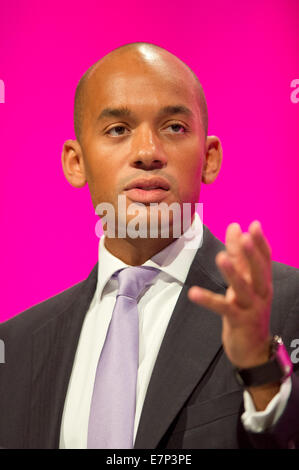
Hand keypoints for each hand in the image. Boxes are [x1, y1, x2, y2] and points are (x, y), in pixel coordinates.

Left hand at [188, 221, 272, 368]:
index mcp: (263, 283)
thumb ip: (239, 258)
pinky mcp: (238, 321)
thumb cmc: (247, 311)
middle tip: (244, 236)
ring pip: (242, 288)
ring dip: (232, 272)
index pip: (266, 259)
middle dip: (251, 253)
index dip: (261, 242)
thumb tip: (237, 230)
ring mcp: (251, 308)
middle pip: (258, 271)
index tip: (255, 224)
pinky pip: (222, 308)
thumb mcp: (244, 284)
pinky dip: (208, 299)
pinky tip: (193, 293)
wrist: (254, 350)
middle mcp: (260, 293)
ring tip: (221, 257)